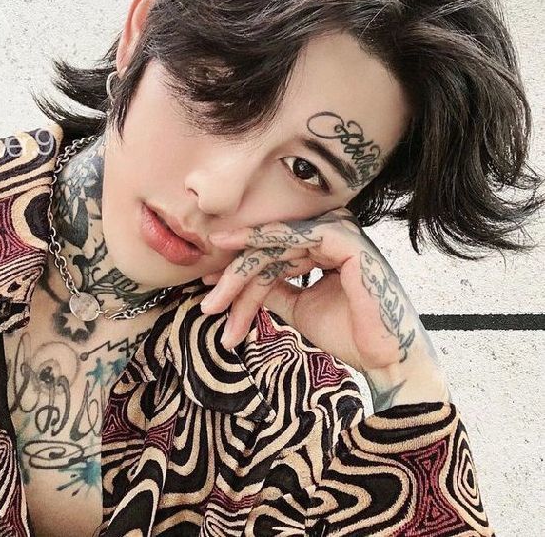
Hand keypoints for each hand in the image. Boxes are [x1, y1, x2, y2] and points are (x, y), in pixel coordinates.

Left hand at [200, 207, 450, 409]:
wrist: (384, 358)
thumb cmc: (347, 332)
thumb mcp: (298, 306)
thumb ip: (274, 288)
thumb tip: (239, 280)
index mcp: (323, 248)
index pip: (273, 254)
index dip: (239, 273)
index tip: (209, 289)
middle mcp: (330, 235)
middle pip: (269, 249)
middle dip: (235, 278)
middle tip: (209, 304)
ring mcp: (339, 233)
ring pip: (274, 245)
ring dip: (242, 274)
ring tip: (216, 302)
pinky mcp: (346, 239)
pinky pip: (294, 238)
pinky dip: (263, 247)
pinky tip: (239, 264)